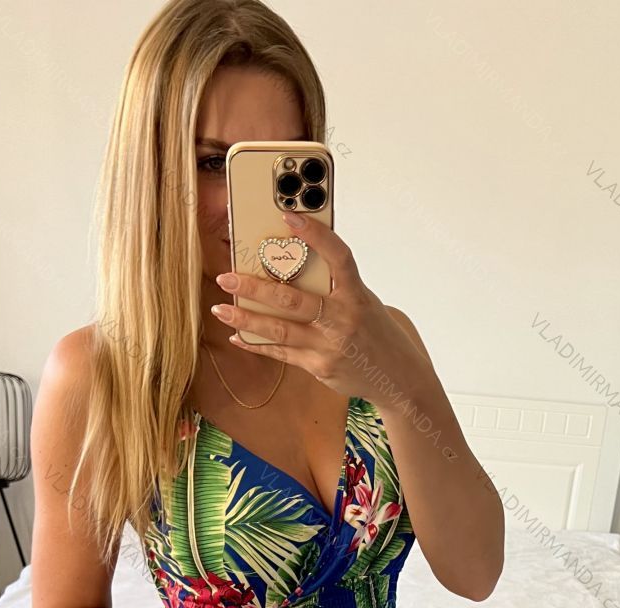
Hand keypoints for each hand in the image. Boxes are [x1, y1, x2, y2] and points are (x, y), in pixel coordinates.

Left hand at [211, 211, 427, 404]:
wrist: (399, 378)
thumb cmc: (376, 333)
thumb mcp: (363, 302)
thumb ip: (334, 286)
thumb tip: (293, 262)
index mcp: (357, 294)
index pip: (338, 256)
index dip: (316, 235)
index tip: (289, 217)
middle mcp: (344, 319)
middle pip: (293, 299)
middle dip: (255, 288)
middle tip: (226, 277)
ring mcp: (331, 346)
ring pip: (280, 330)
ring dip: (246, 319)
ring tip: (220, 309)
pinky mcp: (321, 367)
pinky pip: (283, 353)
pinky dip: (258, 344)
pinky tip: (238, 336)